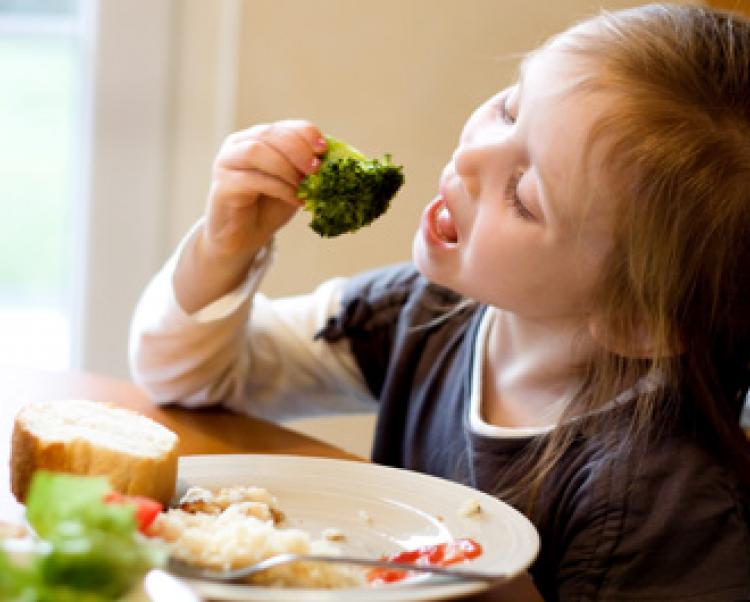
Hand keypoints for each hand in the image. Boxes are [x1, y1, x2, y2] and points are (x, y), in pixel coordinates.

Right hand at [175, 120, 325, 311]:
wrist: (244, 238)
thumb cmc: (268, 208)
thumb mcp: (294, 183)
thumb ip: (306, 169)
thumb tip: (330, 159)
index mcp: (257, 138)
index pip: (283, 127)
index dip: (305, 134)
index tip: (323, 149)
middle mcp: (239, 145)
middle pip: (270, 134)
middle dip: (298, 149)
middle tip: (316, 169)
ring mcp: (227, 163)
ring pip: (257, 151)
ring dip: (286, 167)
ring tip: (304, 186)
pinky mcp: (223, 185)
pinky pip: (252, 179)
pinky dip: (279, 188)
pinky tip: (295, 199)